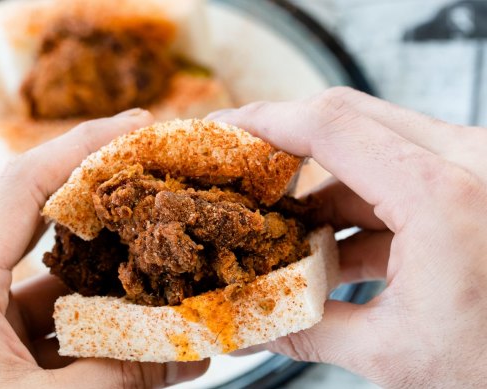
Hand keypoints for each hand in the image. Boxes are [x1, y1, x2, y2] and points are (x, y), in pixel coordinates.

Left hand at [0, 109, 207, 387]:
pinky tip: (156, 342)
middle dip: (114, 215)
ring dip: (121, 287)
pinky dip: (107, 330)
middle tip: (168, 198)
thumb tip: (191, 349)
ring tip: (180, 285)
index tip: (136, 126)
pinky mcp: (0, 355)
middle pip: (49, 229)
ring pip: (64, 287)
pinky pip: (62, 327)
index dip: (83, 145)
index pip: (25, 185)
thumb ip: (123, 372)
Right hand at [208, 88, 486, 387]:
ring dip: (322, 185)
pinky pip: (399, 173)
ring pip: (372, 145)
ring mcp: (476, 166)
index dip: (265, 121)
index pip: (330, 127)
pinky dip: (358, 203)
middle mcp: (469, 161)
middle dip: (285, 143)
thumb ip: (307, 330)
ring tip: (286, 230)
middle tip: (243, 167)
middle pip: (348, 118)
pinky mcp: (475, 183)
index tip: (223, 128)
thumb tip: (248, 327)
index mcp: (444, 197)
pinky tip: (333, 247)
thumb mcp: (395, 352)